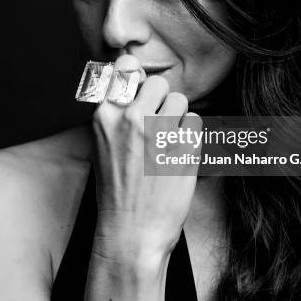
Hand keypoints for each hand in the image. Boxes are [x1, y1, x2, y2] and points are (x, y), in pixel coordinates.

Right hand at [91, 54, 201, 267]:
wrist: (131, 233)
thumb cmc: (117, 191)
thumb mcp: (104, 146)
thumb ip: (118, 114)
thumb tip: (136, 81)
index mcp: (105, 116)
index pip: (125, 67)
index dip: (137, 73)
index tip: (141, 83)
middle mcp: (131, 118)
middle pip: (159, 83)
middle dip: (162, 100)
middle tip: (159, 123)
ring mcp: (158, 133)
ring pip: (181, 100)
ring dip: (179, 118)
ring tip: (169, 142)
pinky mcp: (183, 148)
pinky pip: (196, 122)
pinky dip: (192, 136)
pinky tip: (179, 155)